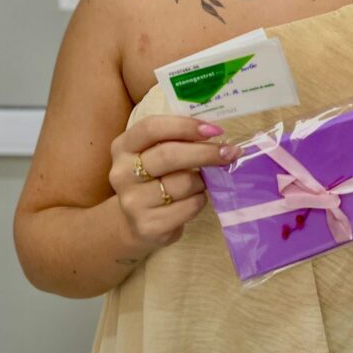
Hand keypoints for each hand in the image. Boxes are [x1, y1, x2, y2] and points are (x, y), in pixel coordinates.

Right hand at [108, 116, 241, 257]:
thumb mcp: (155, 153)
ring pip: (183, 183)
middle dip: (205, 152)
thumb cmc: (154, 178)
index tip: (214, 130)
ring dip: (202, 180)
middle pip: (168, 155)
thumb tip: (217, 133)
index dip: (185, 126)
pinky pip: (189, 206)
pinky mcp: (148, 226)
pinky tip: (195, 198)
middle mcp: (122, 173)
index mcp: (123, 147)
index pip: (152, 128)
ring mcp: (133, 202)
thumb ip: (177, 140)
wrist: (136, 222)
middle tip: (230, 152)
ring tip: (201, 182)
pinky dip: (199, 200)